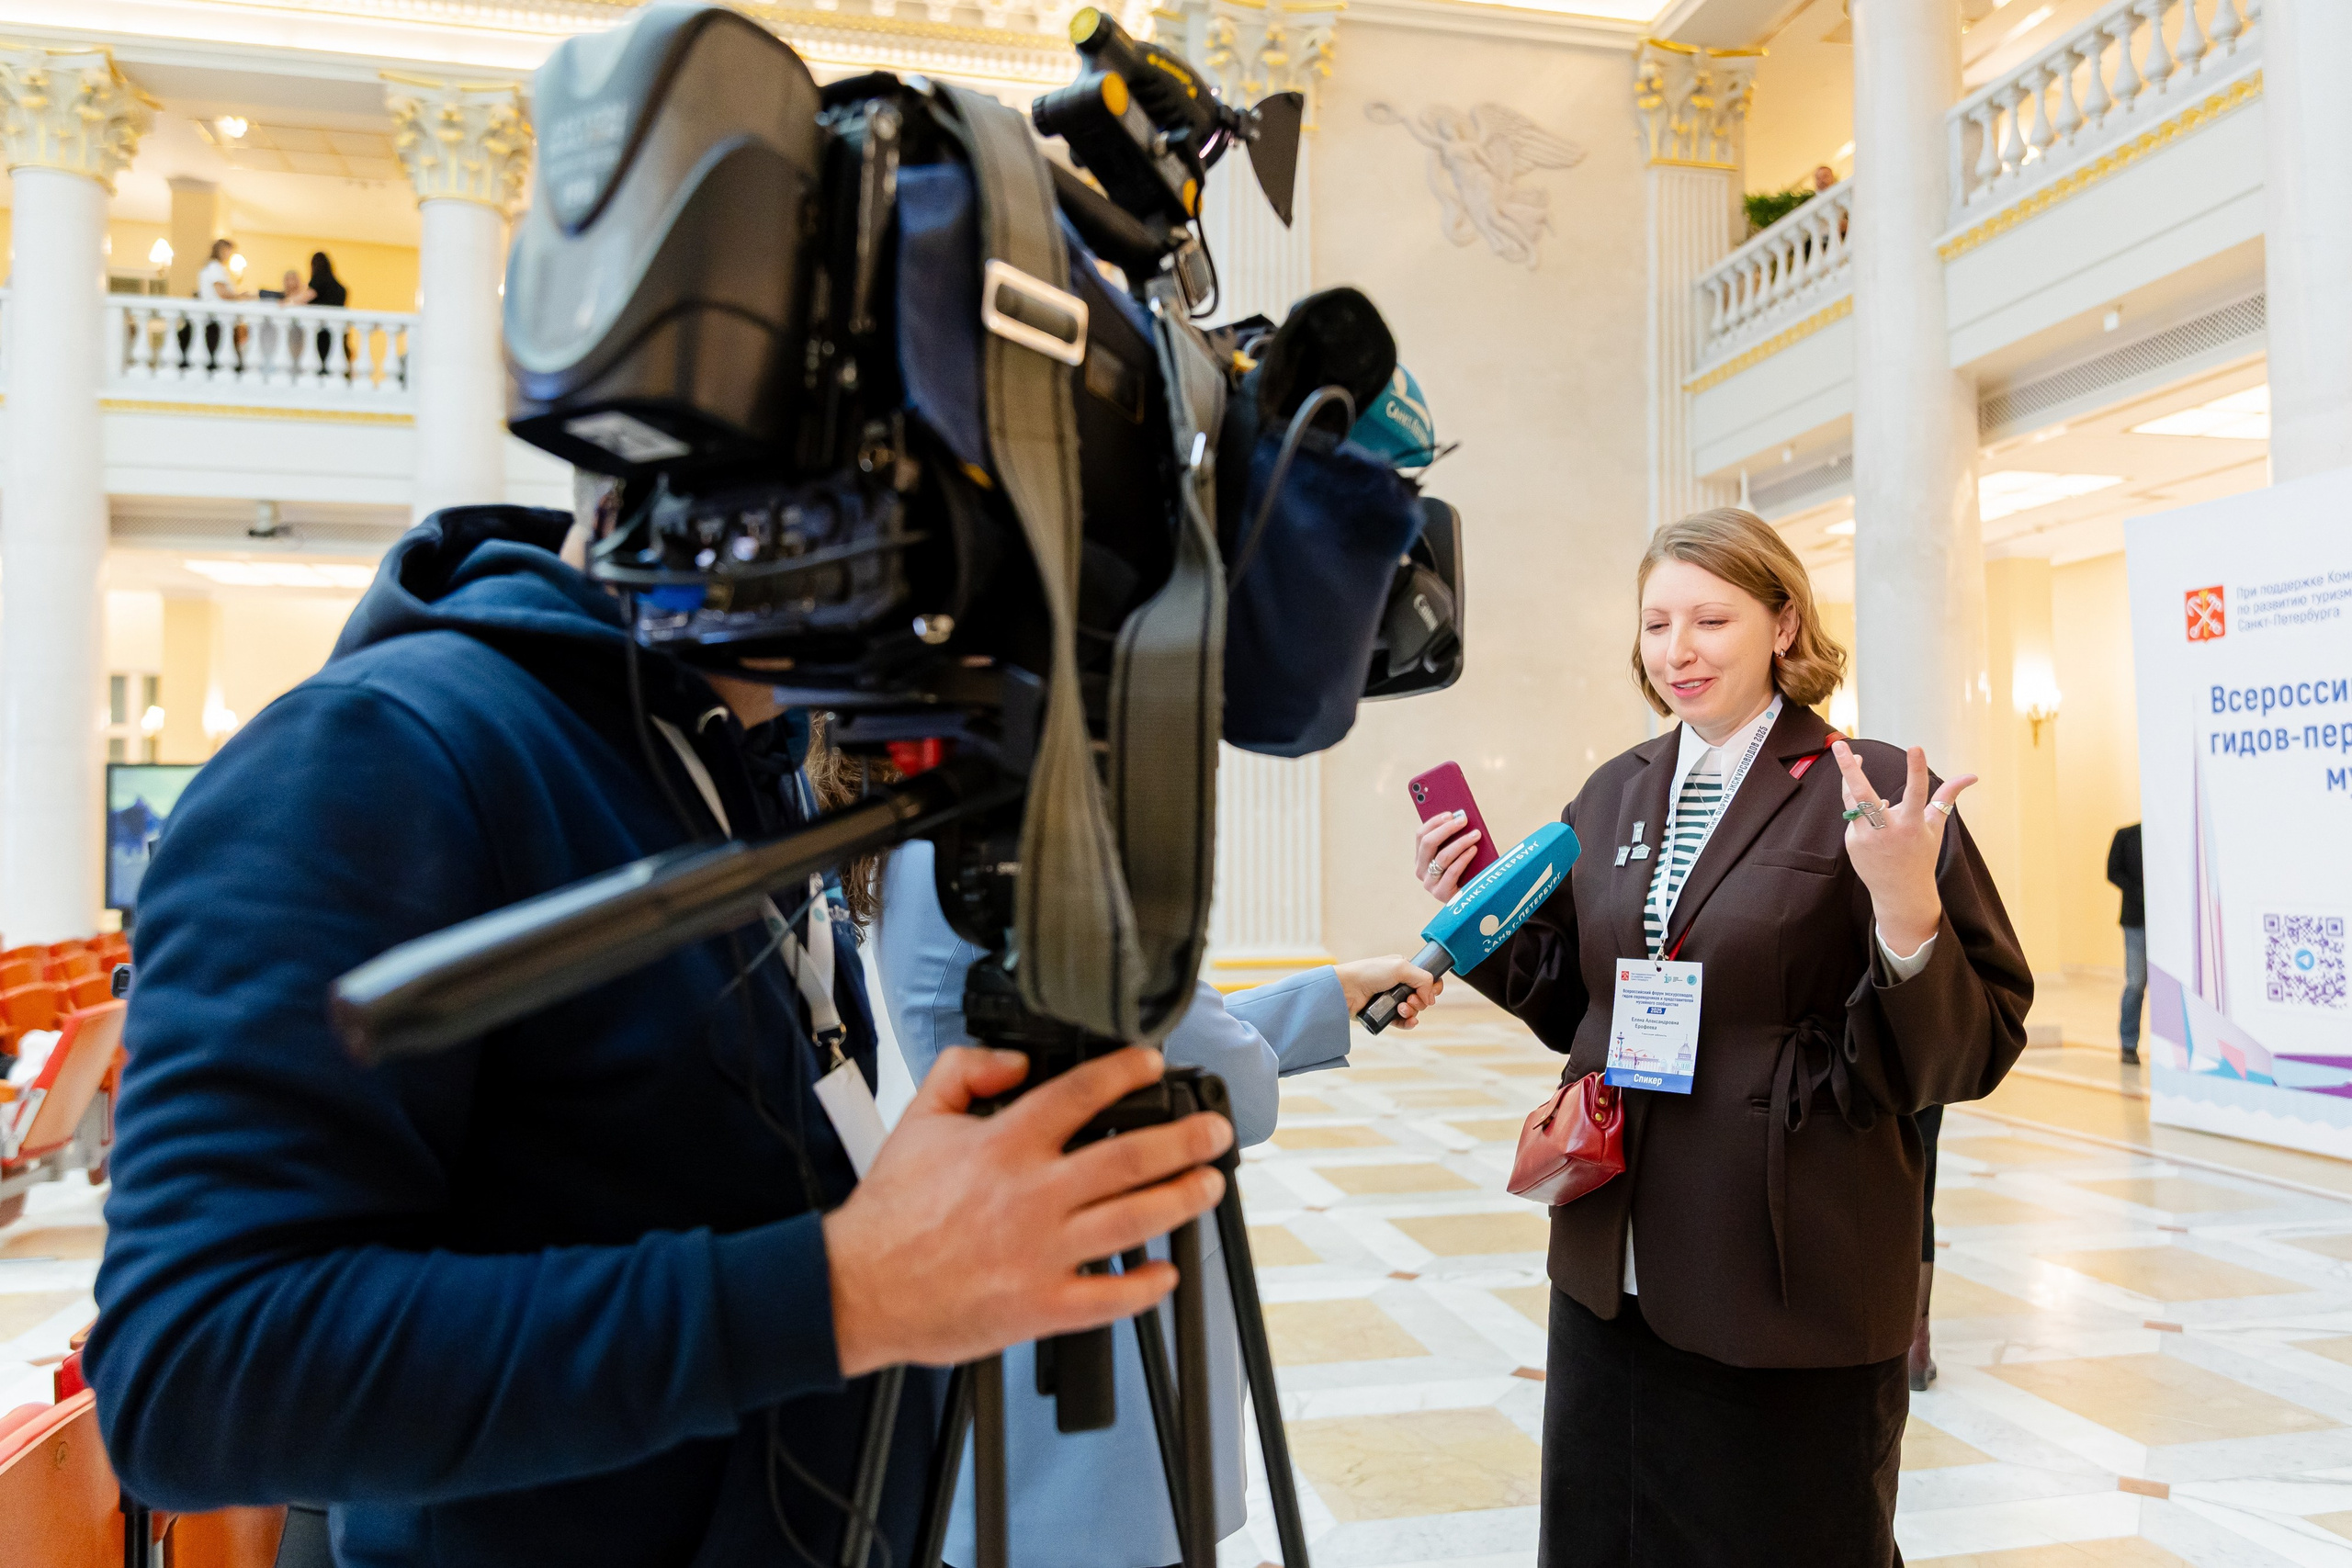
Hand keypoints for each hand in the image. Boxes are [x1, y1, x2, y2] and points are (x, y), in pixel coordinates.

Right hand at [823, 1045, 1231, 1375]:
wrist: (858, 1287)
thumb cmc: (890, 1211)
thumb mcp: (919, 1117)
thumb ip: (966, 1070)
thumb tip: (1016, 1061)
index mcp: (1004, 1145)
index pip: (1079, 1094)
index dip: (1125, 1073)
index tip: (1154, 1065)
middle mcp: (1031, 1195)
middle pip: (1128, 1159)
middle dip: (1182, 1141)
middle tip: (1214, 1133)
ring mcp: (1040, 1253)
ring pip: (1131, 1221)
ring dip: (1180, 1201)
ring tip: (1209, 1186)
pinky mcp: (1039, 1306)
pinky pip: (1107, 1298)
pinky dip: (1144, 1286)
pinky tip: (1167, 1273)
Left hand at [1334, 954, 1443, 1027]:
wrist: (1346, 989)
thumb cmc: (1369, 973)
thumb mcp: (1401, 967)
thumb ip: (1423, 979)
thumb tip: (1431, 998)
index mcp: (1403, 969)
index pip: (1426, 979)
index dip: (1432, 988)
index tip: (1429, 992)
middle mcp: (1398, 984)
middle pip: (1422, 997)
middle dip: (1419, 1000)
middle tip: (1409, 999)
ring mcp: (1391, 1000)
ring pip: (1413, 1010)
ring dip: (1412, 1011)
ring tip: (1401, 1008)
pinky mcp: (1384, 1014)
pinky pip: (1403, 1022)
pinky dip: (1408, 1023)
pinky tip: (1409, 1021)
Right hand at [1412, 812, 1480, 902]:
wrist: (1473, 900)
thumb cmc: (1467, 872)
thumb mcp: (1457, 853)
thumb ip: (1454, 839)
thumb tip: (1462, 818)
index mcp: (1421, 858)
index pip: (1420, 835)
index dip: (1434, 822)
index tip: (1450, 813)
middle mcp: (1421, 870)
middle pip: (1428, 843)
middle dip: (1446, 829)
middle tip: (1463, 820)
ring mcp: (1429, 883)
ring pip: (1441, 857)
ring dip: (1460, 842)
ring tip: (1475, 835)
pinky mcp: (1440, 894)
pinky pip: (1452, 871)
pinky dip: (1464, 858)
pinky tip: (1474, 850)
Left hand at [1830, 740, 1974, 955]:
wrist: (1900, 892)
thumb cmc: (1921, 854)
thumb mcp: (1935, 826)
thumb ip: (1947, 796)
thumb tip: (1972, 776)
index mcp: (1912, 824)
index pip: (1917, 791)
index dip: (1917, 769)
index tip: (1916, 747)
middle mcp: (1887, 830)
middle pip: (1863, 795)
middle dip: (1849, 769)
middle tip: (1840, 745)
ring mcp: (1866, 838)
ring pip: (1852, 800)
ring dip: (1850, 778)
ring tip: (1854, 759)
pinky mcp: (1852, 843)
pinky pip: (1854, 817)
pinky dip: (1863, 813)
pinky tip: (1873, 823)